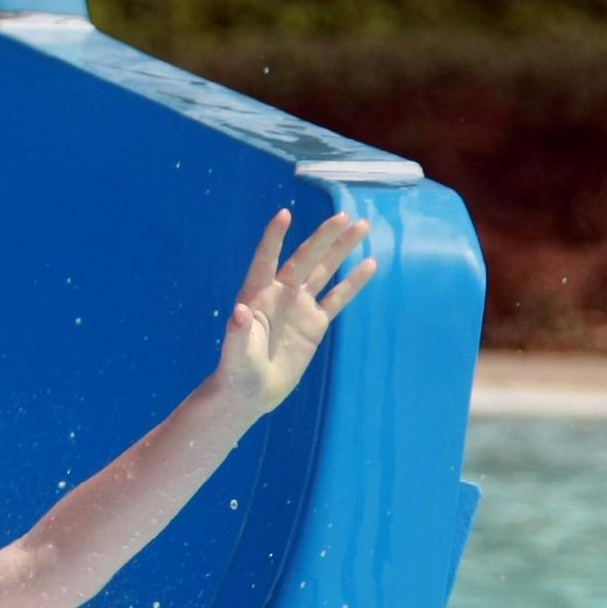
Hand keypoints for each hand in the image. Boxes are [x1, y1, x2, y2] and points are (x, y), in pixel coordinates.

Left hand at [218, 209, 378, 414]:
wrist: (250, 392)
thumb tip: (238, 312)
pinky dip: (354, 282)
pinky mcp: (315, 323)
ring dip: (341, 250)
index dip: (274, 238)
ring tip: (361, 226)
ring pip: (324, 271)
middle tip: (344, 216)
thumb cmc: (236, 372)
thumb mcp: (236, 355)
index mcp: (256, 295)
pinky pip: (337, 298)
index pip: (266, 260)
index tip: (284, 214)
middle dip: (323, 238)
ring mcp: (299, 306)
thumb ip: (238, 333)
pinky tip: (370, 263)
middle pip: (304, 259)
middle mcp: (279, 294)